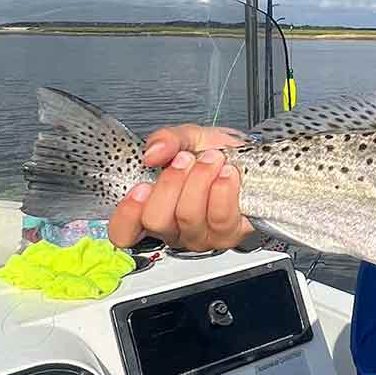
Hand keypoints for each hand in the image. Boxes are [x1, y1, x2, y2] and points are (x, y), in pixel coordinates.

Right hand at [107, 124, 253, 251]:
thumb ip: (167, 140)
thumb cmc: (216, 153)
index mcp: (154, 209)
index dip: (127, 213)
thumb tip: (153, 152)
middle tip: (186, 159)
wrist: (252, 156)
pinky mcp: (229, 235)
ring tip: (212, 160)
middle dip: (171, 183)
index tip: (142, 186)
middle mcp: (175, 229)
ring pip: (189, 217)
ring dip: (200, 181)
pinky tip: (228, 174)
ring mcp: (202, 236)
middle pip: (157, 221)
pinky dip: (223, 190)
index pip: (123, 232)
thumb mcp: (188, 138)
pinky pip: (221, 218)